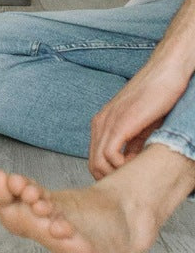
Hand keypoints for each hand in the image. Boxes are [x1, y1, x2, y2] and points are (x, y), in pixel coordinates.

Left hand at [88, 63, 185, 179]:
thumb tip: (130, 166)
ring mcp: (108, 121)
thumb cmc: (154, 99)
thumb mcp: (140, 128)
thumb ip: (132, 145)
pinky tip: (136, 164)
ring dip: (117, 175)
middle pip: (92, 164)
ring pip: (97, 162)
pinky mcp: (121, 122)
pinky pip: (110, 155)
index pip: (94, 160)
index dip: (109, 176)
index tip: (127, 180)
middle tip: (131, 182)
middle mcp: (100, 122)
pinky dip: (121, 167)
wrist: (163, 74)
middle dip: (111, 179)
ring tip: (136, 174)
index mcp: (102, 123)